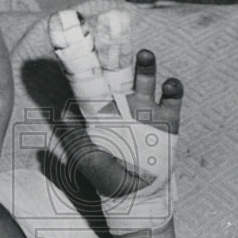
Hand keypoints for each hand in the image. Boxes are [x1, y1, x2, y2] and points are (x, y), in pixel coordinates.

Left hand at [77, 49, 182, 201]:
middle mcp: (124, 105)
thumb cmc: (106, 177)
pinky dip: (173, 88)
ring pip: (147, 79)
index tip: (90, 46)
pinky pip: (172, 98)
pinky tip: (169, 85)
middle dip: (121, 57)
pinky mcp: (168, 119)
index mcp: (103, 111)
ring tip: (145, 55)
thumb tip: (64, 112)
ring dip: (147, 65)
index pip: (96, 83)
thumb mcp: (87, 158)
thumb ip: (75, 136)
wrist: (135, 195)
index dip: (94, 65)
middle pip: (122, 74)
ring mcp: (147, 110)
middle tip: (118, 42)